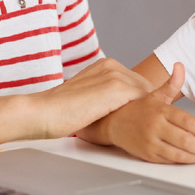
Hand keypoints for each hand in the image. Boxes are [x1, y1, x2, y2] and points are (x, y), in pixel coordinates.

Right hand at [28, 58, 153, 139]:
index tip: (143, 117)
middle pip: (145, 86)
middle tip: (149, 126)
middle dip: (149, 105)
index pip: (136, 82)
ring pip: (148, 93)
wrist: (44, 112)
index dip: (142, 101)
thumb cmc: (60, 112)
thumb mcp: (87, 98)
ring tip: (148, 129)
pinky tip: (144, 128)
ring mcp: (114, 75)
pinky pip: (145, 99)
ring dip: (150, 111)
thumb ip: (103, 96)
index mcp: (104, 65)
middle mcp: (111, 66)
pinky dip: (148, 114)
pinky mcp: (116, 87)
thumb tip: (117, 110)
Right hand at [98, 63, 194, 163]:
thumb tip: (180, 66)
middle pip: (185, 139)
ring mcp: (151, 142)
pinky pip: (169, 160)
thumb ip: (172, 83)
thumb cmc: (139, 110)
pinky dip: (183, 161)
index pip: (187, 122)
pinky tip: (192, 158)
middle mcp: (155, 126)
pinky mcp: (148, 155)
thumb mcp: (155, 95)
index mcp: (160, 110)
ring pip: (178, 153)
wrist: (114, 123)